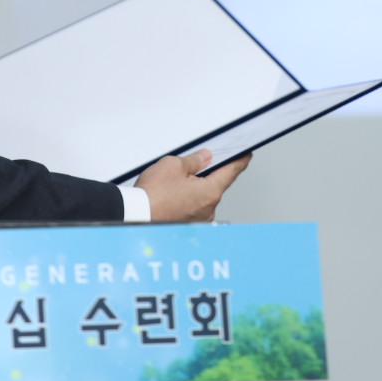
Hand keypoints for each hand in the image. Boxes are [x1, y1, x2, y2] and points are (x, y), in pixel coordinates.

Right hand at [135, 149, 251, 221]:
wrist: (135, 217)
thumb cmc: (152, 197)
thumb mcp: (173, 166)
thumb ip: (194, 160)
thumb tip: (205, 158)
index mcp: (210, 192)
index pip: (232, 171)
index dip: (240, 160)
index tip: (246, 155)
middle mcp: (208, 209)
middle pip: (214, 185)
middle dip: (205, 175)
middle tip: (190, 167)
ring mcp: (199, 220)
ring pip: (202, 197)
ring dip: (194, 189)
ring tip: (172, 185)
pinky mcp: (187, 225)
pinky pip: (193, 208)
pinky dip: (186, 200)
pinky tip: (171, 196)